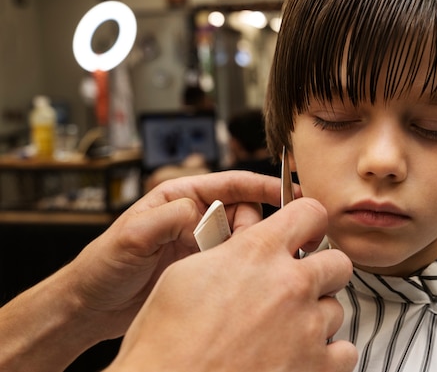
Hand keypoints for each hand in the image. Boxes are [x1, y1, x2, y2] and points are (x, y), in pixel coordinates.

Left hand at [65, 171, 287, 340]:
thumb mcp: (131, 234)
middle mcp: (194, 217)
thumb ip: (170, 216)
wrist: (92, 306)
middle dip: (255, 225)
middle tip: (249, 247)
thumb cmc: (103, 265)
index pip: (230, 184)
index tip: (290, 192)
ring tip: (238, 265)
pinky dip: (241, 267)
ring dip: (248, 248)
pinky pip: (233, 262)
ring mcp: (200, 243)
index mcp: (180, 197)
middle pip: (244, 211)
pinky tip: (239, 278)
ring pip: (243, 239)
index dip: (263, 185)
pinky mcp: (202, 269)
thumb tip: (204, 215)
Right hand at [107, 198, 357, 371]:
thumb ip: (231, 251)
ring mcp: (308, 327)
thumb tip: (247, 246)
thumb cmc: (167, 341)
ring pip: (336, 308)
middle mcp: (290, 285)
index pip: (310, 212)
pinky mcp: (317, 367)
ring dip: (316, 316)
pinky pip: (344, 352)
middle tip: (297, 287)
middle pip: (337, 262)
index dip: (308, 222)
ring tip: (285, 331)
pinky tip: (300, 356)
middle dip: (321, 271)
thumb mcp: (185, 274)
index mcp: (258, 253)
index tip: (305, 235)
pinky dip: (326, 354)